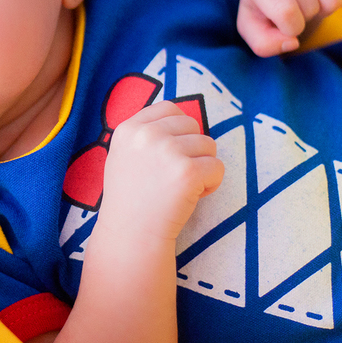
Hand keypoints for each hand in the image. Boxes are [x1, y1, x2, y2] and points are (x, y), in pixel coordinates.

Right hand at [97, 101, 223, 244]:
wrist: (131, 235)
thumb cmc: (130, 199)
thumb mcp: (124, 156)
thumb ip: (145, 135)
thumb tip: (181, 120)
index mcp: (129, 129)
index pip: (168, 108)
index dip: (178, 129)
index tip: (173, 152)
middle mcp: (147, 134)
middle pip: (192, 124)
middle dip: (193, 148)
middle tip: (177, 174)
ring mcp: (167, 151)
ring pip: (208, 144)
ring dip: (203, 166)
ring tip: (183, 187)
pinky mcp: (188, 171)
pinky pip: (217, 167)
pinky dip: (211, 184)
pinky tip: (192, 196)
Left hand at [228, 0, 341, 56]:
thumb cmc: (262, 7)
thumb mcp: (253, 29)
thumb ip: (265, 45)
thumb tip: (292, 42)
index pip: (287, 12)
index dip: (291, 28)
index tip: (284, 24)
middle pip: (311, 7)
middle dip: (306, 17)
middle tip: (295, 9)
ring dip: (323, 8)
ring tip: (307, 1)